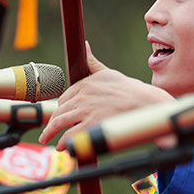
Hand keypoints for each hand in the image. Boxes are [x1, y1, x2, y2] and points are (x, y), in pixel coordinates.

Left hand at [39, 42, 173, 150]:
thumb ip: (92, 62)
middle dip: (52, 123)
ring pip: (60, 123)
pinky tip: (62, 147)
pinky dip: (64, 143)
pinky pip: (71, 136)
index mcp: (85, 83)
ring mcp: (86, 111)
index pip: (64, 97)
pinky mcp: (92, 125)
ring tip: (49, 140)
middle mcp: (83, 96)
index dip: (60, 108)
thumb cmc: (131, 90)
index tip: (59, 115)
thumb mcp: (108, 72)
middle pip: (59, 111)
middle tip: (48, 131)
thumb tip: (85, 46)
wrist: (145, 103)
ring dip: (51, 133)